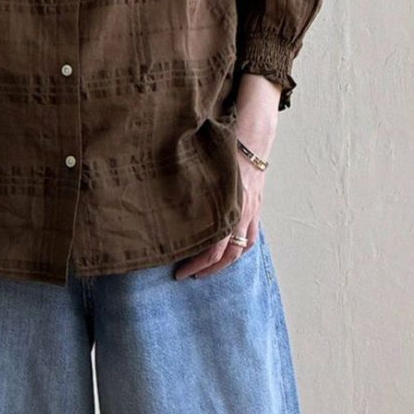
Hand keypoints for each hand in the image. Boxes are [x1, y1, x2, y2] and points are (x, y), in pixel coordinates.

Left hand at [174, 73, 279, 278]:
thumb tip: (156, 201)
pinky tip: (226, 255)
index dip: (196, 264)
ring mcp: (252, 212)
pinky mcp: (256, 209)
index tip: (178, 272)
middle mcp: (241, 213)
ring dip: (224, 264)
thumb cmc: (222, 149)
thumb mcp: (199, 169)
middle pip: (227, 254)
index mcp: (226, 206)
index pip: (213, 248)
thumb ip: (185, 189)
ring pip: (242, 250)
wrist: (251, 138)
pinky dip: (239, 250)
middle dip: (206, 269)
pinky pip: (250, 238)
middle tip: (186, 275)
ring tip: (206, 270)